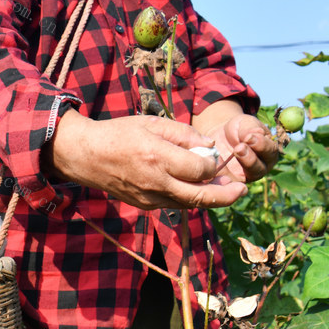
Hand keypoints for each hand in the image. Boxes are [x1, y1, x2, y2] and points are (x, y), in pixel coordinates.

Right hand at [42, 112, 248, 209]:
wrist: (86, 156)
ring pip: (189, 204)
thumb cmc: (119, 133)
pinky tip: (198, 188)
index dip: (214, 166)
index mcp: (158, 157)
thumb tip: (210, 147)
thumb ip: (184, 134)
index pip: (200, 170)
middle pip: (200, 197)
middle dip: (226, 195)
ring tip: (225, 190)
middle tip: (243, 190)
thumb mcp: (152, 123)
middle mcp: (156, 182)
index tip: (216, 157)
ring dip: (209, 199)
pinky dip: (190, 198)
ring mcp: (150, 198)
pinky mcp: (145, 205)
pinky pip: (174, 205)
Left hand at [208, 114, 279, 183]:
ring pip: (242, 178)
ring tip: (231, 154)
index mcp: (269, 153)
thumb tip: (256, 134)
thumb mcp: (245, 124)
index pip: (270, 151)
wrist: (221, 137)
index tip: (249, 137)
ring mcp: (244, 177)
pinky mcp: (229, 181)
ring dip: (235, 168)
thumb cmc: (238, 130)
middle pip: (258, 169)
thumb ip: (251, 128)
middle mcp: (260, 168)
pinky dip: (220, 172)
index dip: (261, 144)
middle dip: (249, 158)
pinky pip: (225, 181)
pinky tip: (216, 161)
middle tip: (239, 148)